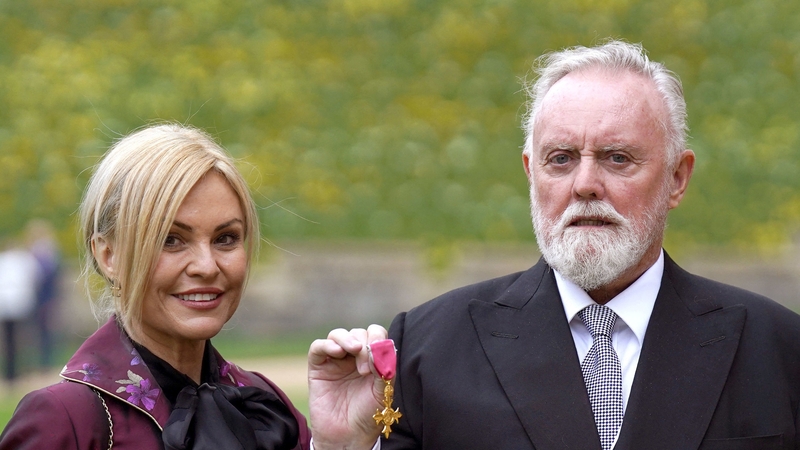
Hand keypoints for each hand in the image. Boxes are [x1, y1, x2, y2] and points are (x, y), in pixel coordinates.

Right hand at [308, 325, 387, 449]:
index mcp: (372, 359)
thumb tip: (380, 346)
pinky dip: (327, 344)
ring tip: (354, 351)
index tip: (378, 354)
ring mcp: (335, 361)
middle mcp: (353, 357)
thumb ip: (384, 367)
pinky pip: (318, 347)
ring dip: (347, 339)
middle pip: (357, 333)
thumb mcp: (383, 390)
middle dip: (363, 345)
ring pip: (338, 335)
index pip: (375, 335)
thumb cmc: (368, 415)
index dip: (377, 338)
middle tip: (365, 369)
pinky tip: (337, 352)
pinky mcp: (318, 367)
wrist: (348, 436)